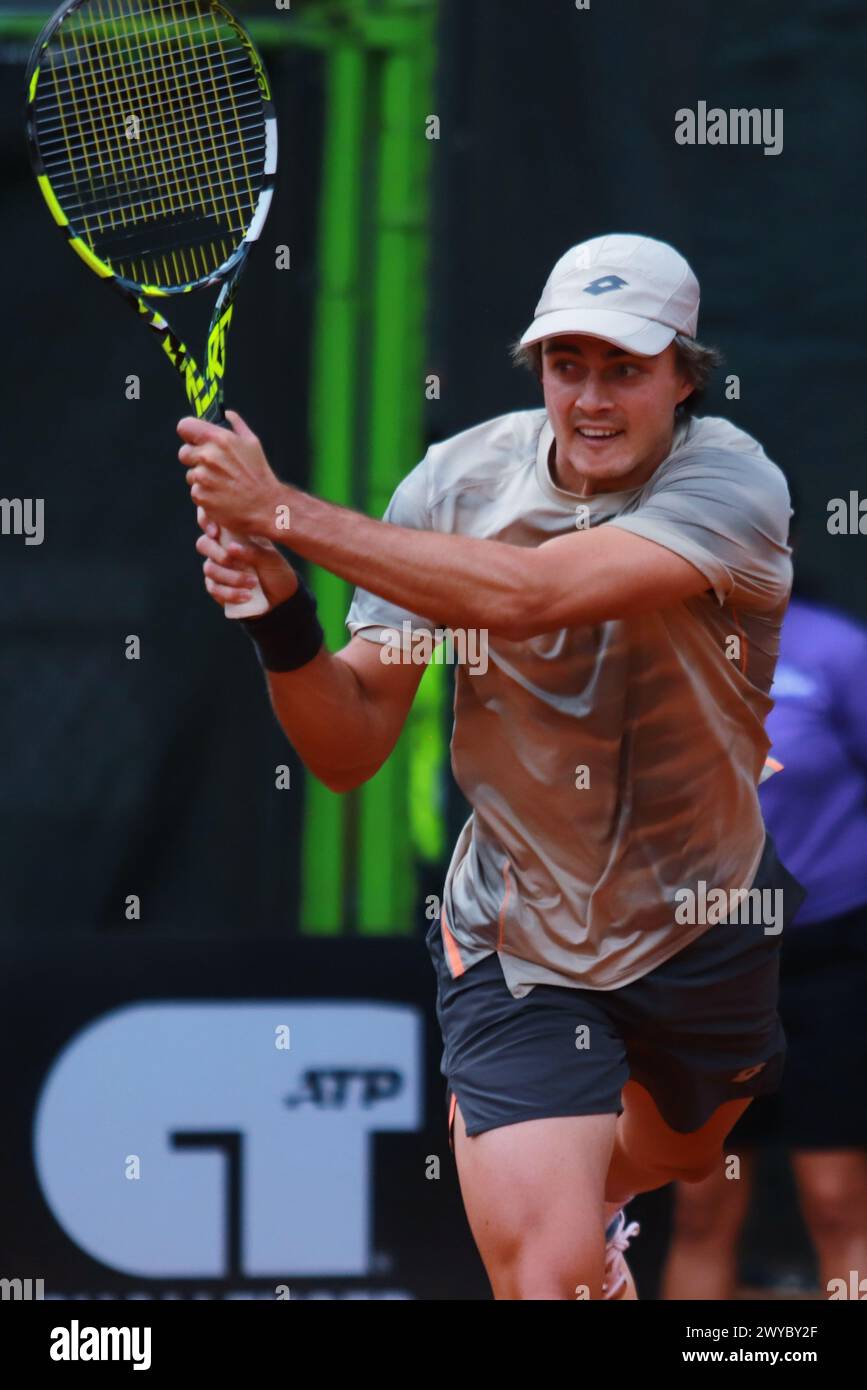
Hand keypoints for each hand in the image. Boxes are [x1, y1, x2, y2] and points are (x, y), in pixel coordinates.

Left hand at [177, 410, 283, 534]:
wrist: (264, 506)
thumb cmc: (259, 474)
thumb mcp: (252, 443)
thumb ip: (236, 425)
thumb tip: (226, 413)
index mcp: (219, 439)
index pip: (185, 426)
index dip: (189, 433)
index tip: (195, 439)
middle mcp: (208, 456)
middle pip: (184, 452)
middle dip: (195, 458)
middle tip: (214, 466)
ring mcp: (202, 477)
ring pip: (191, 474)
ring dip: (202, 478)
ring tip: (223, 483)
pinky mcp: (200, 495)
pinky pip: (195, 491)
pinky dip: (205, 494)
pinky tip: (221, 495)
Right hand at [195, 507, 298, 609]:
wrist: (281, 597)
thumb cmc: (276, 571)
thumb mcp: (271, 558)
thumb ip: (252, 551)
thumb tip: (231, 548)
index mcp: (234, 534)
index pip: (211, 519)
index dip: (205, 521)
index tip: (215, 532)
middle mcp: (221, 548)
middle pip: (203, 544)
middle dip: (216, 553)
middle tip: (232, 561)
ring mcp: (217, 568)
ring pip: (209, 568)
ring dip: (231, 577)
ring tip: (253, 583)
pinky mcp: (217, 588)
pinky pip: (214, 589)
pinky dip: (230, 593)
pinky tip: (246, 596)